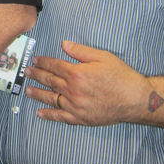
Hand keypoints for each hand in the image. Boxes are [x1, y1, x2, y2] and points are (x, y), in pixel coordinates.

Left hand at [25, 40, 147, 124]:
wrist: (136, 100)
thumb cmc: (121, 77)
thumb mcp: (103, 57)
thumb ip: (81, 51)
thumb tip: (64, 45)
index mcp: (77, 73)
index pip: (54, 66)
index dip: (43, 62)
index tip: (35, 60)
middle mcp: (73, 90)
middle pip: (50, 81)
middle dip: (37, 75)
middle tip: (27, 72)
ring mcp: (75, 106)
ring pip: (51, 98)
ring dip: (38, 94)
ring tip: (28, 90)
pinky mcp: (80, 118)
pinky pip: (60, 117)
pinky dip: (49, 115)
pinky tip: (40, 113)